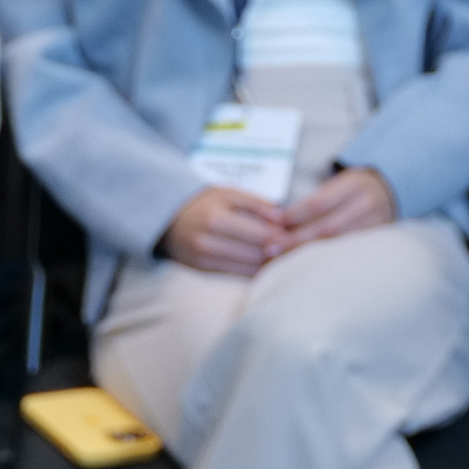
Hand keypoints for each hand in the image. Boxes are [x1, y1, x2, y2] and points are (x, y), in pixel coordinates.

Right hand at [160, 187, 290, 278]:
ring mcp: (206, 261)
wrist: (168, 219)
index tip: (300, 236)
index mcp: (217, 219)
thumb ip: (257, 204)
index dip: (284, 237)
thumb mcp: (228, 192)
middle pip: (257, 255)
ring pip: (250, 269)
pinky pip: (239, 275)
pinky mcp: (206, 272)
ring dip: (271, 265)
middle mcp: (210, 243)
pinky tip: (268, 265)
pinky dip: (257, 271)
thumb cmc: (204, 202)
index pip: (261, 235)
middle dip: (281, 253)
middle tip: (299, 248)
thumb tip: (283, 219)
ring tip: (287, 257)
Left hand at [278, 166, 397, 249]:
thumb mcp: (338, 185)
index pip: (319, 203)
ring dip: (307, 254)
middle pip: (327, 228)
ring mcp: (376, 227)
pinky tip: (306, 267)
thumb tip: (278, 222)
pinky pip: (347, 255)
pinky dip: (325, 261)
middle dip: (296, 240)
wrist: (389, 192)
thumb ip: (314, 202)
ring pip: (337, 245)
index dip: (294, 214)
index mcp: (354, 186)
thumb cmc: (353, 190)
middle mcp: (367, 206)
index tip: (273, 222)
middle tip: (270, 248)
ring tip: (283, 261)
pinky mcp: (378, 244)